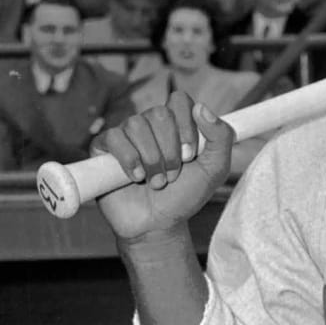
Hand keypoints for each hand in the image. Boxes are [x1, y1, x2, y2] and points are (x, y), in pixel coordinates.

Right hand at [92, 92, 233, 243]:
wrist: (158, 224)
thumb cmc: (186, 194)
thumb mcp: (215, 168)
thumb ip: (221, 136)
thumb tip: (201, 107)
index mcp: (177, 123)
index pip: (179, 100)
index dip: (187, 126)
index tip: (190, 156)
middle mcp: (151, 124)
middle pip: (159, 113)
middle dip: (170, 148)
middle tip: (174, 174)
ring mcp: (127, 135)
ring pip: (136, 125)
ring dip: (152, 158)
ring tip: (157, 182)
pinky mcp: (104, 149)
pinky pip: (113, 137)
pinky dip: (129, 158)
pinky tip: (136, 177)